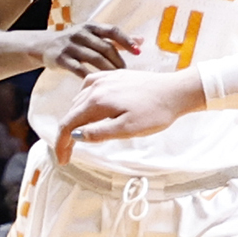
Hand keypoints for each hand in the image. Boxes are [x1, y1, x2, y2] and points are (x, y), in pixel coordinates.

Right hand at [40, 20, 139, 78]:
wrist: (44, 45)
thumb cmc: (76, 42)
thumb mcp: (93, 36)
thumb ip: (116, 39)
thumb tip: (141, 40)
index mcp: (91, 27)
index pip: (112, 31)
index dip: (127, 40)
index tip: (138, 52)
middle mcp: (81, 33)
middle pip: (105, 47)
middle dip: (118, 61)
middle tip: (126, 73)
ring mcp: (70, 46)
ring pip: (94, 59)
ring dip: (108, 70)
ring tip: (117, 80)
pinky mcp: (61, 58)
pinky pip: (79, 69)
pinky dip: (90, 77)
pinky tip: (98, 85)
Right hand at [49, 66, 205, 165]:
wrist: (176, 91)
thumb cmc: (155, 112)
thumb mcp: (128, 129)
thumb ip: (99, 132)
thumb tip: (75, 135)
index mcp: (97, 101)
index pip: (68, 124)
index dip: (62, 144)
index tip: (62, 160)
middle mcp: (97, 87)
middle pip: (71, 113)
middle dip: (67, 135)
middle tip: (69, 154)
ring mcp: (105, 79)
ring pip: (79, 100)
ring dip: (75, 119)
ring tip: (79, 136)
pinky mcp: (114, 76)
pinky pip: (89, 87)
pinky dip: (84, 102)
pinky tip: (90, 109)